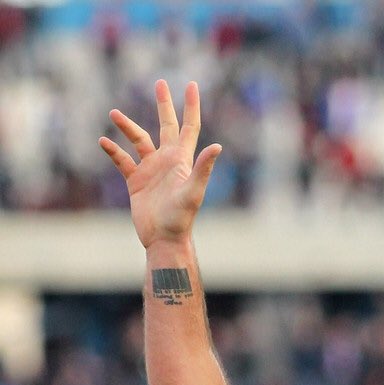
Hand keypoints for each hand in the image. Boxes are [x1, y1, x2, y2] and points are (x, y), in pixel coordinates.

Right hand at [99, 80, 221, 248]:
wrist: (163, 240)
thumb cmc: (181, 219)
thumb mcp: (193, 192)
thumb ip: (202, 169)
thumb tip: (217, 146)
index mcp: (182, 160)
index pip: (189, 127)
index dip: (191, 106)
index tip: (192, 85)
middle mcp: (167, 161)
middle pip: (166, 126)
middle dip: (164, 105)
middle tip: (160, 83)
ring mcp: (151, 170)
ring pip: (138, 140)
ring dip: (127, 126)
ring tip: (113, 113)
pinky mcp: (136, 182)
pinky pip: (122, 161)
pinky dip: (113, 150)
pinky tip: (103, 141)